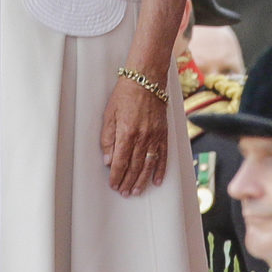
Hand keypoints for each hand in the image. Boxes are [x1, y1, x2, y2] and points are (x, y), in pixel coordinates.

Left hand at [100, 78, 167, 195]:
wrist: (147, 79)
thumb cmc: (125, 94)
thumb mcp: (109, 114)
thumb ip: (108, 138)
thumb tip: (108, 159)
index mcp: (127, 133)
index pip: (120, 161)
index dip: (116, 175)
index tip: (113, 184)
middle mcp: (142, 137)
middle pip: (134, 166)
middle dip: (128, 181)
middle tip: (124, 192)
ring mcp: (155, 136)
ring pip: (148, 164)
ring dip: (142, 180)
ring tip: (137, 191)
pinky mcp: (164, 134)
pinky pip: (163, 156)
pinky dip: (160, 170)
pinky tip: (157, 180)